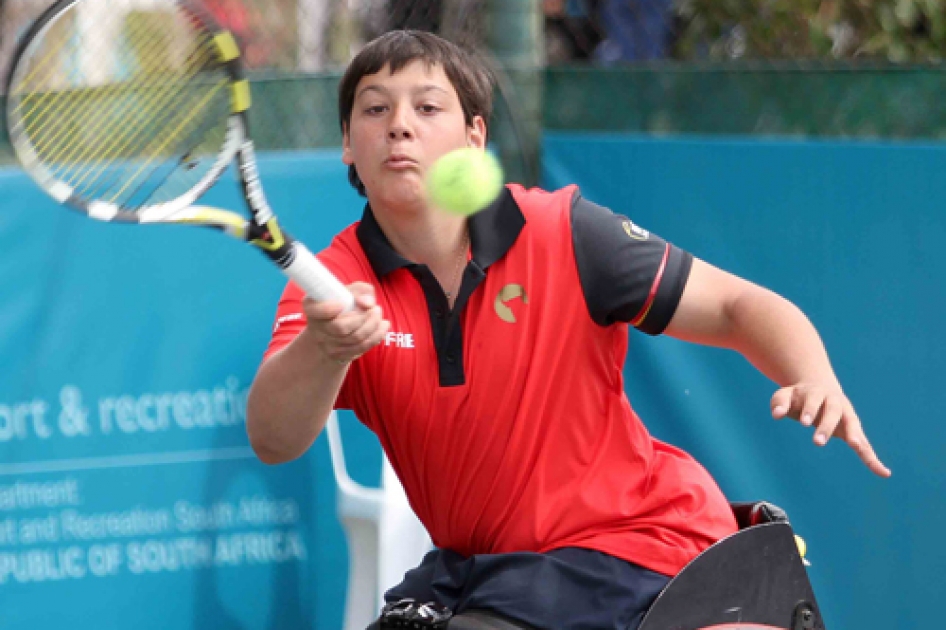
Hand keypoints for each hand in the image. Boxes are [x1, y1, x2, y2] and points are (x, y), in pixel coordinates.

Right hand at [302, 282, 389, 364]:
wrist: (334, 329)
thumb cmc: (341, 303)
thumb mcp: (346, 291)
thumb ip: (360, 290)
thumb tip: (368, 302)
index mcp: (312, 307)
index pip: (316, 311)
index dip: (327, 309)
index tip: (341, 304)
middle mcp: (317, 328)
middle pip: (341, 327)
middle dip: (364, 317)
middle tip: (375, 308)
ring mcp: (328, 344)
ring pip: (355, 338)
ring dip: (373, 326)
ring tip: (379, 314)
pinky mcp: (340, 355)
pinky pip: (362, 347)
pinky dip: (376, 336)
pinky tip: (382, 326)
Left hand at [771, 383, 890, 477]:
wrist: (819, 389)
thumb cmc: (799, 396)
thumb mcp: (785, 394)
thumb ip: (780, 402)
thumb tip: (776, 414)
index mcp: (818, 393)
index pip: (814, 401)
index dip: (810, 410)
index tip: (804, 422)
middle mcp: (837, 403)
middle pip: (833, 412)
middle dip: (827, 426)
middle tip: (817, 441)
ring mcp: (848, 417)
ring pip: (853, 426)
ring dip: (854, 436)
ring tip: (855, 446)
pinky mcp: (854, 431)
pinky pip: (865, 446)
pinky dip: (873, 458)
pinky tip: (883, 473)